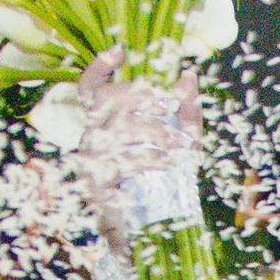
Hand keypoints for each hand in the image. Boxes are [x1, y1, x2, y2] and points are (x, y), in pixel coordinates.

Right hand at [75, 48, 201, 242]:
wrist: (154, 228)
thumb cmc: (166, 180)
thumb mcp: (183, 140)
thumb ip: (187, 108)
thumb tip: (190, 74)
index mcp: (107, 121)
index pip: (89, 86)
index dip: (99, 66)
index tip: (120, 51)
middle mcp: (93, 134)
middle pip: (106, 99)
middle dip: (141, 98)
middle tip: (168, 103)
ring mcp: (92, 158)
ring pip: (116, 129)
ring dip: (152, 131)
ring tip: (177, 142)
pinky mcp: (98, 183)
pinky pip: (121, 161)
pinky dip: (148, 158)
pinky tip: (169, 162)